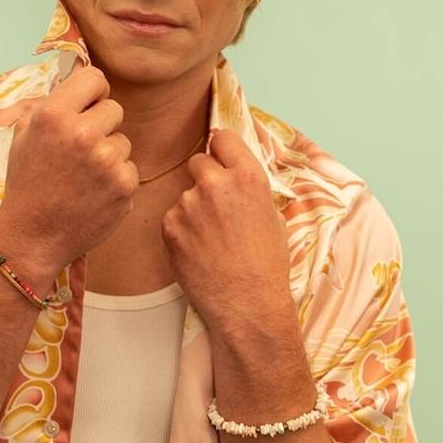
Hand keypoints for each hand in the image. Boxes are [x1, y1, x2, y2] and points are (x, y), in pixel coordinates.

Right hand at [0, 64, 135, 279]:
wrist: (32, 237)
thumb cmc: (26, 184)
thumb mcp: (24, 135)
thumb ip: (51, 105)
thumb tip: (78, 84)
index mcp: (54, 115)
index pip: (94, 77)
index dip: (92, 92)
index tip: (88, 105)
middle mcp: (83, 134)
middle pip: (114, 109)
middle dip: (100, 125)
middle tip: (80, 150)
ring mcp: (107, 161)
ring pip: (123, 141)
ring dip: (108, 155)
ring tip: (83, 177)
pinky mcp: (125, 185)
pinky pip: (129, 168)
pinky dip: (116, 180)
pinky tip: (93, 193)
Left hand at [160, 128, 291, 329]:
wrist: (248, 305)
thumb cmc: (267, 266)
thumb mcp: (273, 216)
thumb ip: (250, 189)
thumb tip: (235, 175)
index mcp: (248, 176)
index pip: (222, 138)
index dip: (221, 150)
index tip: (220, 158)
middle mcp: (216, 183)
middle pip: (198, 162)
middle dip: (205, 179)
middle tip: (215, 207)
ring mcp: (189, 204)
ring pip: (184, 194)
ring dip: (193, 209)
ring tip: (211, 240)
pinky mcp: (170, 226)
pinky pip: (173, 218)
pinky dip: (181, 231)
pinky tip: (199, 251)